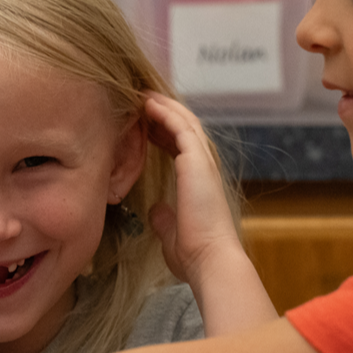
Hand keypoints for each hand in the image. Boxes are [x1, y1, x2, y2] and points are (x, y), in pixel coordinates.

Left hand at [142, 92, 245, 287]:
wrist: (210, 258)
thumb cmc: (194, 252)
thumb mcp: (171, 232)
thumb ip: (164, 218)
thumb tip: (156, 210)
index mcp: (200, 181)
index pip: (181, 146)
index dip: (163, 131)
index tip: (145, 123)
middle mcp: (204, 167)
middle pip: (184, 127)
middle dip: (164, 111)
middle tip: (142, 98)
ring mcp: (203, 161)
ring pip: (184, 121)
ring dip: (164, 105)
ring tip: (143, 93)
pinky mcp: (197, 160)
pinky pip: (180, 126)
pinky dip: (165, 112)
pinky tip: (148, 103)